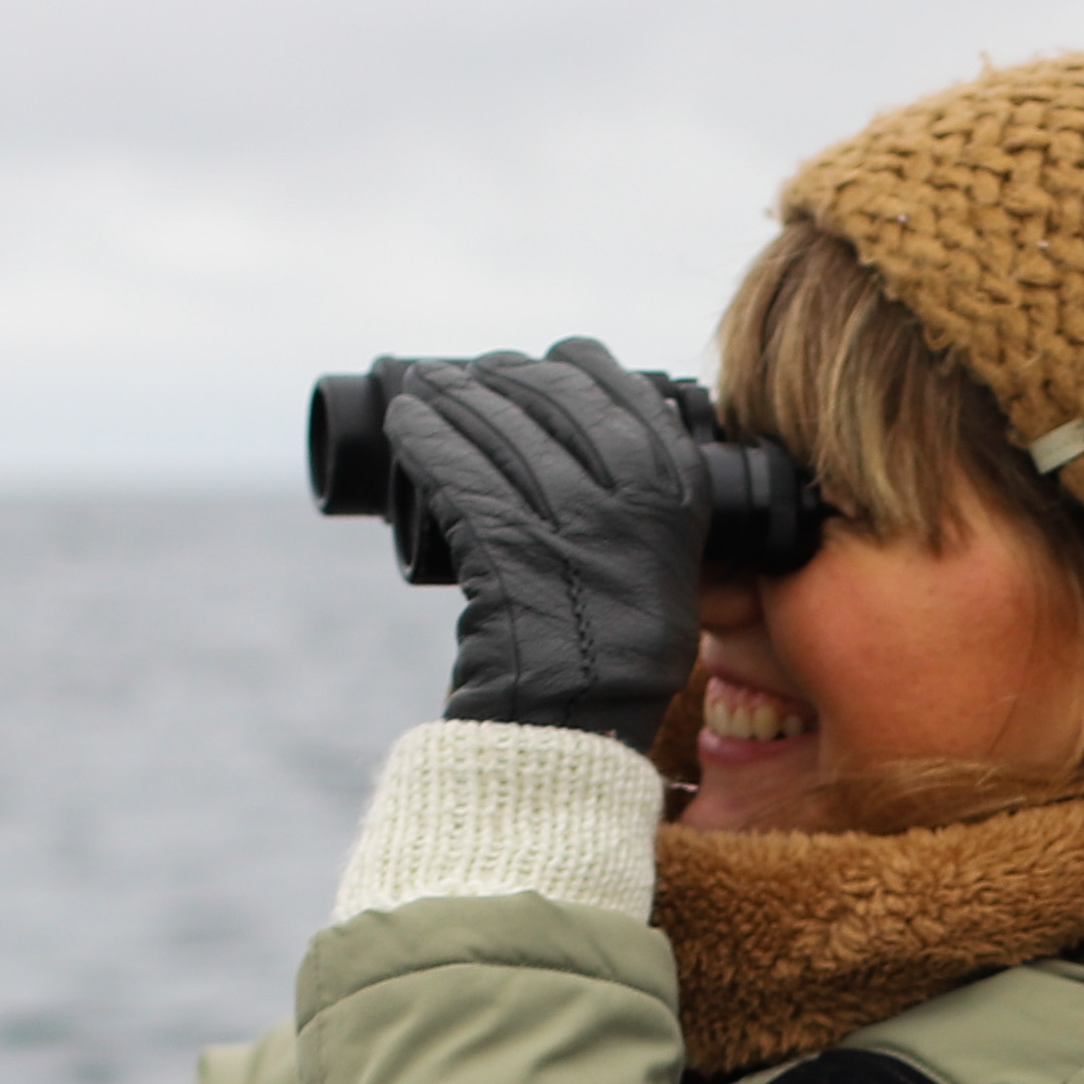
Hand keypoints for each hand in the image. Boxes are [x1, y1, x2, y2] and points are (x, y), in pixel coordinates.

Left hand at [381, 339, 710, 743]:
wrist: (583, 718)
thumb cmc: (617, 644)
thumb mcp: (664, 558)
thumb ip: (643, 498)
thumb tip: (597, 434)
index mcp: (678, 486)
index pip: (613, 383)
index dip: (563, 365)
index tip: (532, 366)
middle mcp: (632, 492)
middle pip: (548, 395)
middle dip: (496, 375)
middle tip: (464, 376)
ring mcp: (570, 517)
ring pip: (496, 424)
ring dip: (450, 398)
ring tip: (422, 389)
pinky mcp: (506, 543)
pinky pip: (456, 470)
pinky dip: (423, 440)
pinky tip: (405, 424)